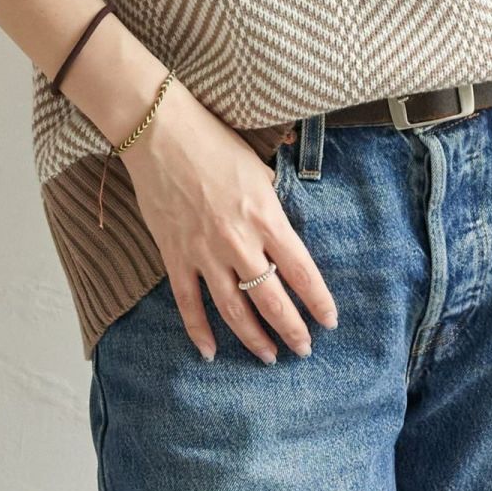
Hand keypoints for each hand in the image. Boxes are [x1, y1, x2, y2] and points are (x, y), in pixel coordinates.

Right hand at [119, 86, 339, 362]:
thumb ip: (272, 204)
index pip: (301, 270)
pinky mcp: (174, 256)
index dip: (318, 301)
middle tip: (304, 350)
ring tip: (269, 357)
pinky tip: (210, 353)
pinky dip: (199, 331)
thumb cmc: (214, 142)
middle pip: (271, 299)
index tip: (330, 321)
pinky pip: (188, 304)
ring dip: (253, 338)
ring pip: (234, 310)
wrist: (161, 134)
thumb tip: (282, 229)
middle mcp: (239, 241)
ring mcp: (204, 252)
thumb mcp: (258, 169)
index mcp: (266, 216)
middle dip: (292, 329)